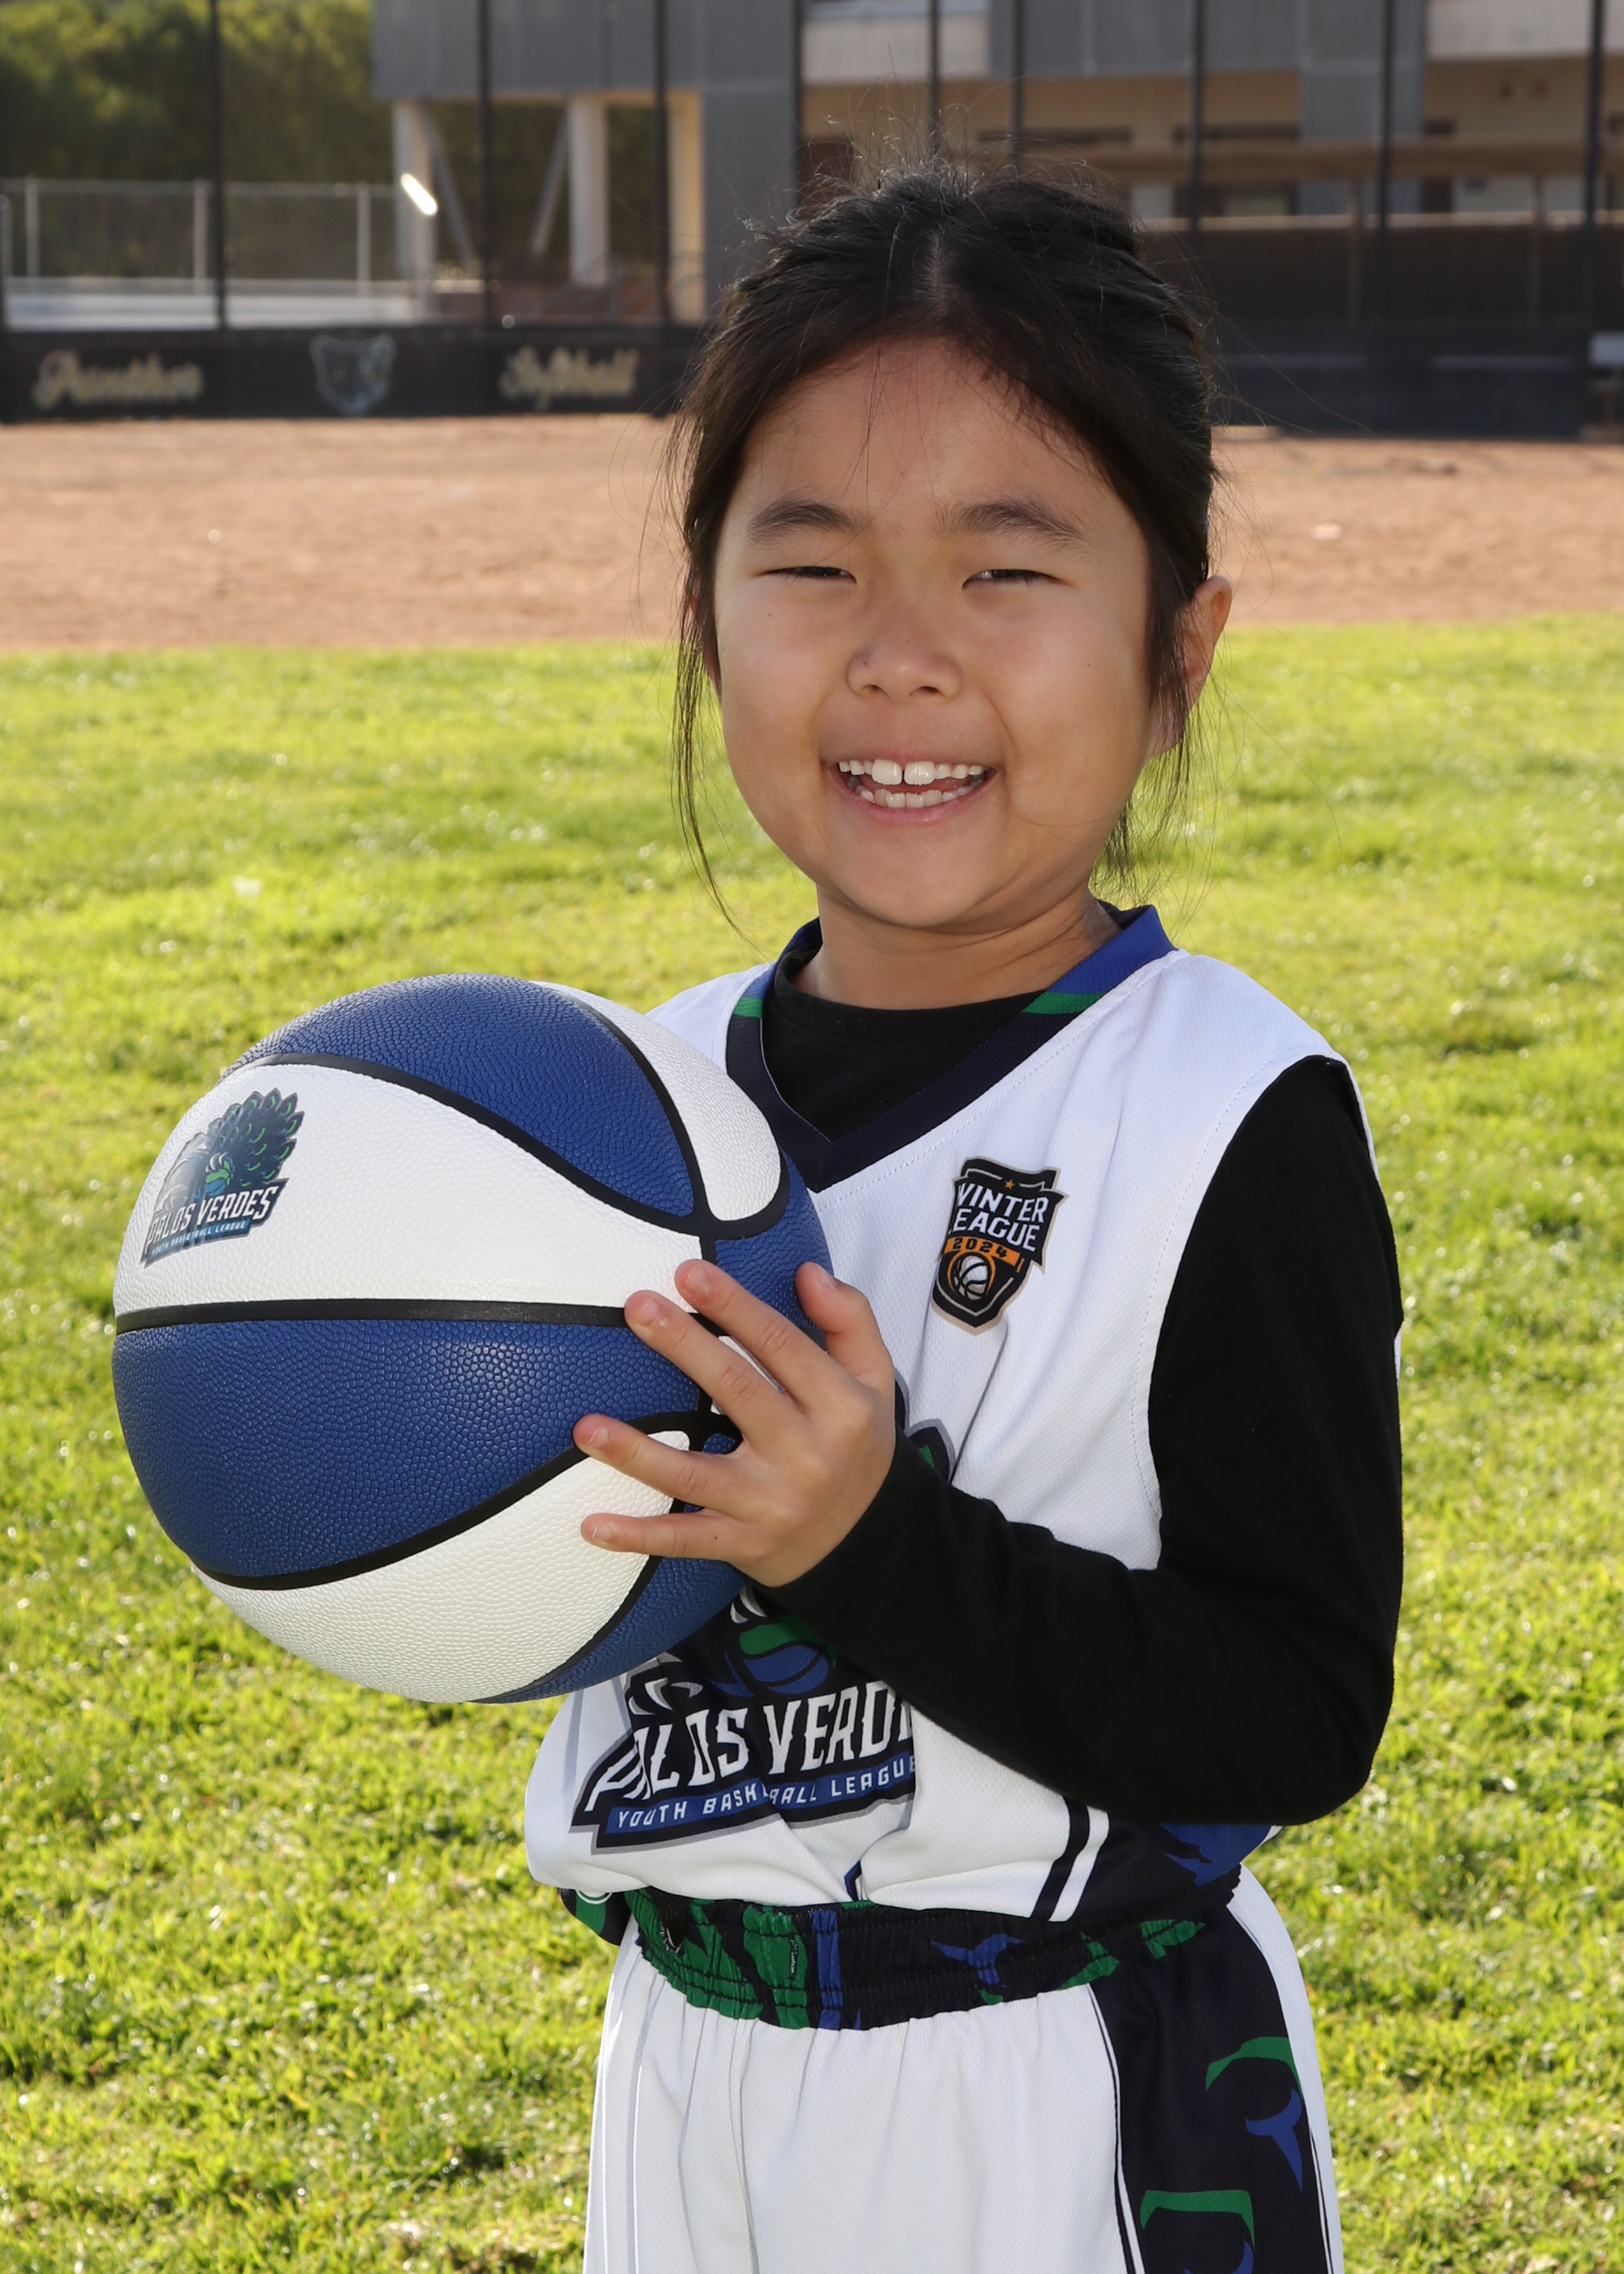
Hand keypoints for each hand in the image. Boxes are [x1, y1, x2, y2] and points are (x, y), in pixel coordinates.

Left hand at [573, 1257, 895, 1590]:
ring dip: (636, 1452)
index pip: (781, 1345)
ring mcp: (770, 1504)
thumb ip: (848, 1320)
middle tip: (639, 1308)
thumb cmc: (856, 1445)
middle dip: (684, 1346)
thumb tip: (809, 1273)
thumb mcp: (874, 1379)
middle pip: (737, 1392)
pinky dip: (638, 1536)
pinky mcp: (743, 1544)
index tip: (688, 1273)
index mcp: (840, 1407)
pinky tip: (592, 1524)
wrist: (869, 1541)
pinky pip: (684, 1540)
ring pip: (695, 1474)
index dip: (734, 1307)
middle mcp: (806, 1455)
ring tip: (586, 1426)